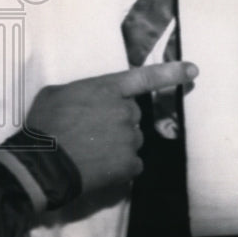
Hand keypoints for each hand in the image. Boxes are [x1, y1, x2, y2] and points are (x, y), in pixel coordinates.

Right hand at [25, 61, 197, 196]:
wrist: (44, 162)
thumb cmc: (44, 124)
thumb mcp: (56, 94)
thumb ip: (80, 92)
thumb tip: (84, 100)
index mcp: (107, 89)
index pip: (144, 77)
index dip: (171, 72)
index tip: (193, 70)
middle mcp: (125, 111)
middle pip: (132, 114)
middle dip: (118, 120)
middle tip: (92, 130)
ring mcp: (130, 139)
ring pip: (132, 139)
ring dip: (118, 143)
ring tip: (92, 150)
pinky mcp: (130, 164)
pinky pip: (132, 163)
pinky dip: (119, 165)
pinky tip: (99, 166)